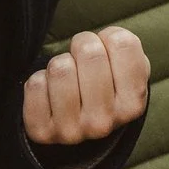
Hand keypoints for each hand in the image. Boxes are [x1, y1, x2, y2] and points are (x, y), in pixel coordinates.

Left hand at [22, 28, 148, 146]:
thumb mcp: (129, 68)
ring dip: (60, 64)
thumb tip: (111, 37)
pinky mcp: (42, 131)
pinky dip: (40, 80)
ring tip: (67, 78)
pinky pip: (36, 85)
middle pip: (89, 52)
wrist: (79, 127)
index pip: (121, 43)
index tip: (106, 53)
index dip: (109, 38)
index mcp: (132, 104)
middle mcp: (104, 122)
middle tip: (82, 62)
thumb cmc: (105, 86)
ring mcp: (71, 130)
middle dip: (82, 46)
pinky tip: (50, 94)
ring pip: (60, 68)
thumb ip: (126, 46)